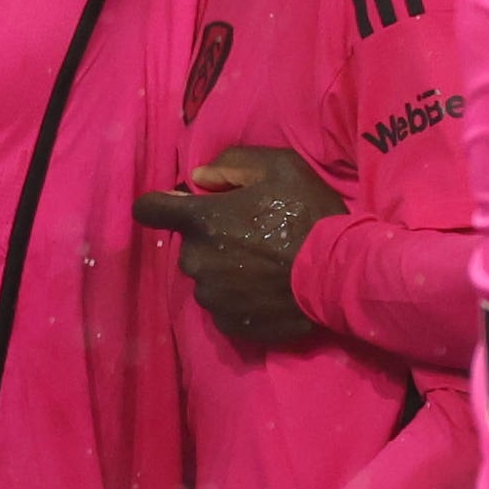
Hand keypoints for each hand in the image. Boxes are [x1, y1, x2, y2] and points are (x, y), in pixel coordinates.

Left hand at [132, 146, 345, 345]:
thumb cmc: (310, 216)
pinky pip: (221, 306)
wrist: (340, 277)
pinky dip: (237, 298)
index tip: (173, 206)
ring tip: (261, 268)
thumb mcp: (281, 168)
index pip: (148, 209)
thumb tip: (198, 178)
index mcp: (202, 220)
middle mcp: (197, 260)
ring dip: (223, 270)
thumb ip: (232, 164)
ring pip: (205, 277)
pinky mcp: (228, 324)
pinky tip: (264, 291)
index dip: (158, 204)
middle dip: (210, 238)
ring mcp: (211, 296)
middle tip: (249, 236)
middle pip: (189, 245)